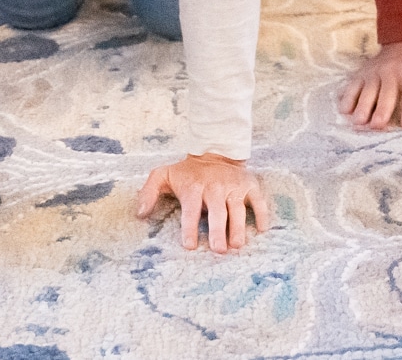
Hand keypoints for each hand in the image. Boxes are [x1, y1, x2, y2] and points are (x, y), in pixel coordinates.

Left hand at [135, 153, 270, 253]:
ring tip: (237, 245)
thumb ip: (148, 192)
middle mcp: (215, 187)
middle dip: (218, 231)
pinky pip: (258, 200)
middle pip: (217, 211)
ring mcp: (234, 186)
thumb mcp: (164, 175)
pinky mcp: (249, 185)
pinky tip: (262, 229)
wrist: (215, 151)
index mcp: (194, 188)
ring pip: (238, 209)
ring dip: (238, 227)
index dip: (190, 227)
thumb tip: (139, 213)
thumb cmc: (188, 172)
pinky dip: (262, 213)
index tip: (190, 246)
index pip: (191, 209)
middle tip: (219, 250)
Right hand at [337, 39, 401, 129]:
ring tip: (359, 124)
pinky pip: (351, 87)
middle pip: (386, 95)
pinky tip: (344, 112)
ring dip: (362, 108)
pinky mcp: (362, 74)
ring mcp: (375, 73)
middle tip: (378, 127)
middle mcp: (392, 72)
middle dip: (382, 111)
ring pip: (366, 92)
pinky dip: (347, 99)